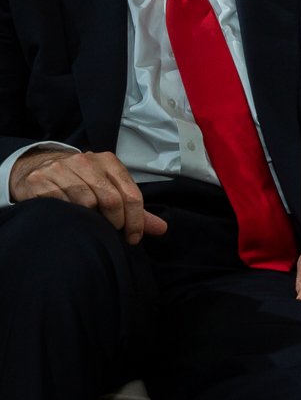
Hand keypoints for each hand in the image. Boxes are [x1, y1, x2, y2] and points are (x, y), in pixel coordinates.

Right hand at [10, 149, 166, 243]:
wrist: (38, 168)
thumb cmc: (82, 182)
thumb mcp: (110, 188)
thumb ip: (134, 208)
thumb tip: (162, 228)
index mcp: (108, 162)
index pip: (131, 194)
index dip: (136, 220)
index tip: (133, 237)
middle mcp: (85, 161)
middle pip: (111, 200)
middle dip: (117, 223)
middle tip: (114, 235)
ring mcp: (61, 169)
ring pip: (87, 202)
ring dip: (93, 221)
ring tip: (92, 225)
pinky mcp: (40, 180)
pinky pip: (62, 205)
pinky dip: (70, 216)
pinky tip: (71, 219)